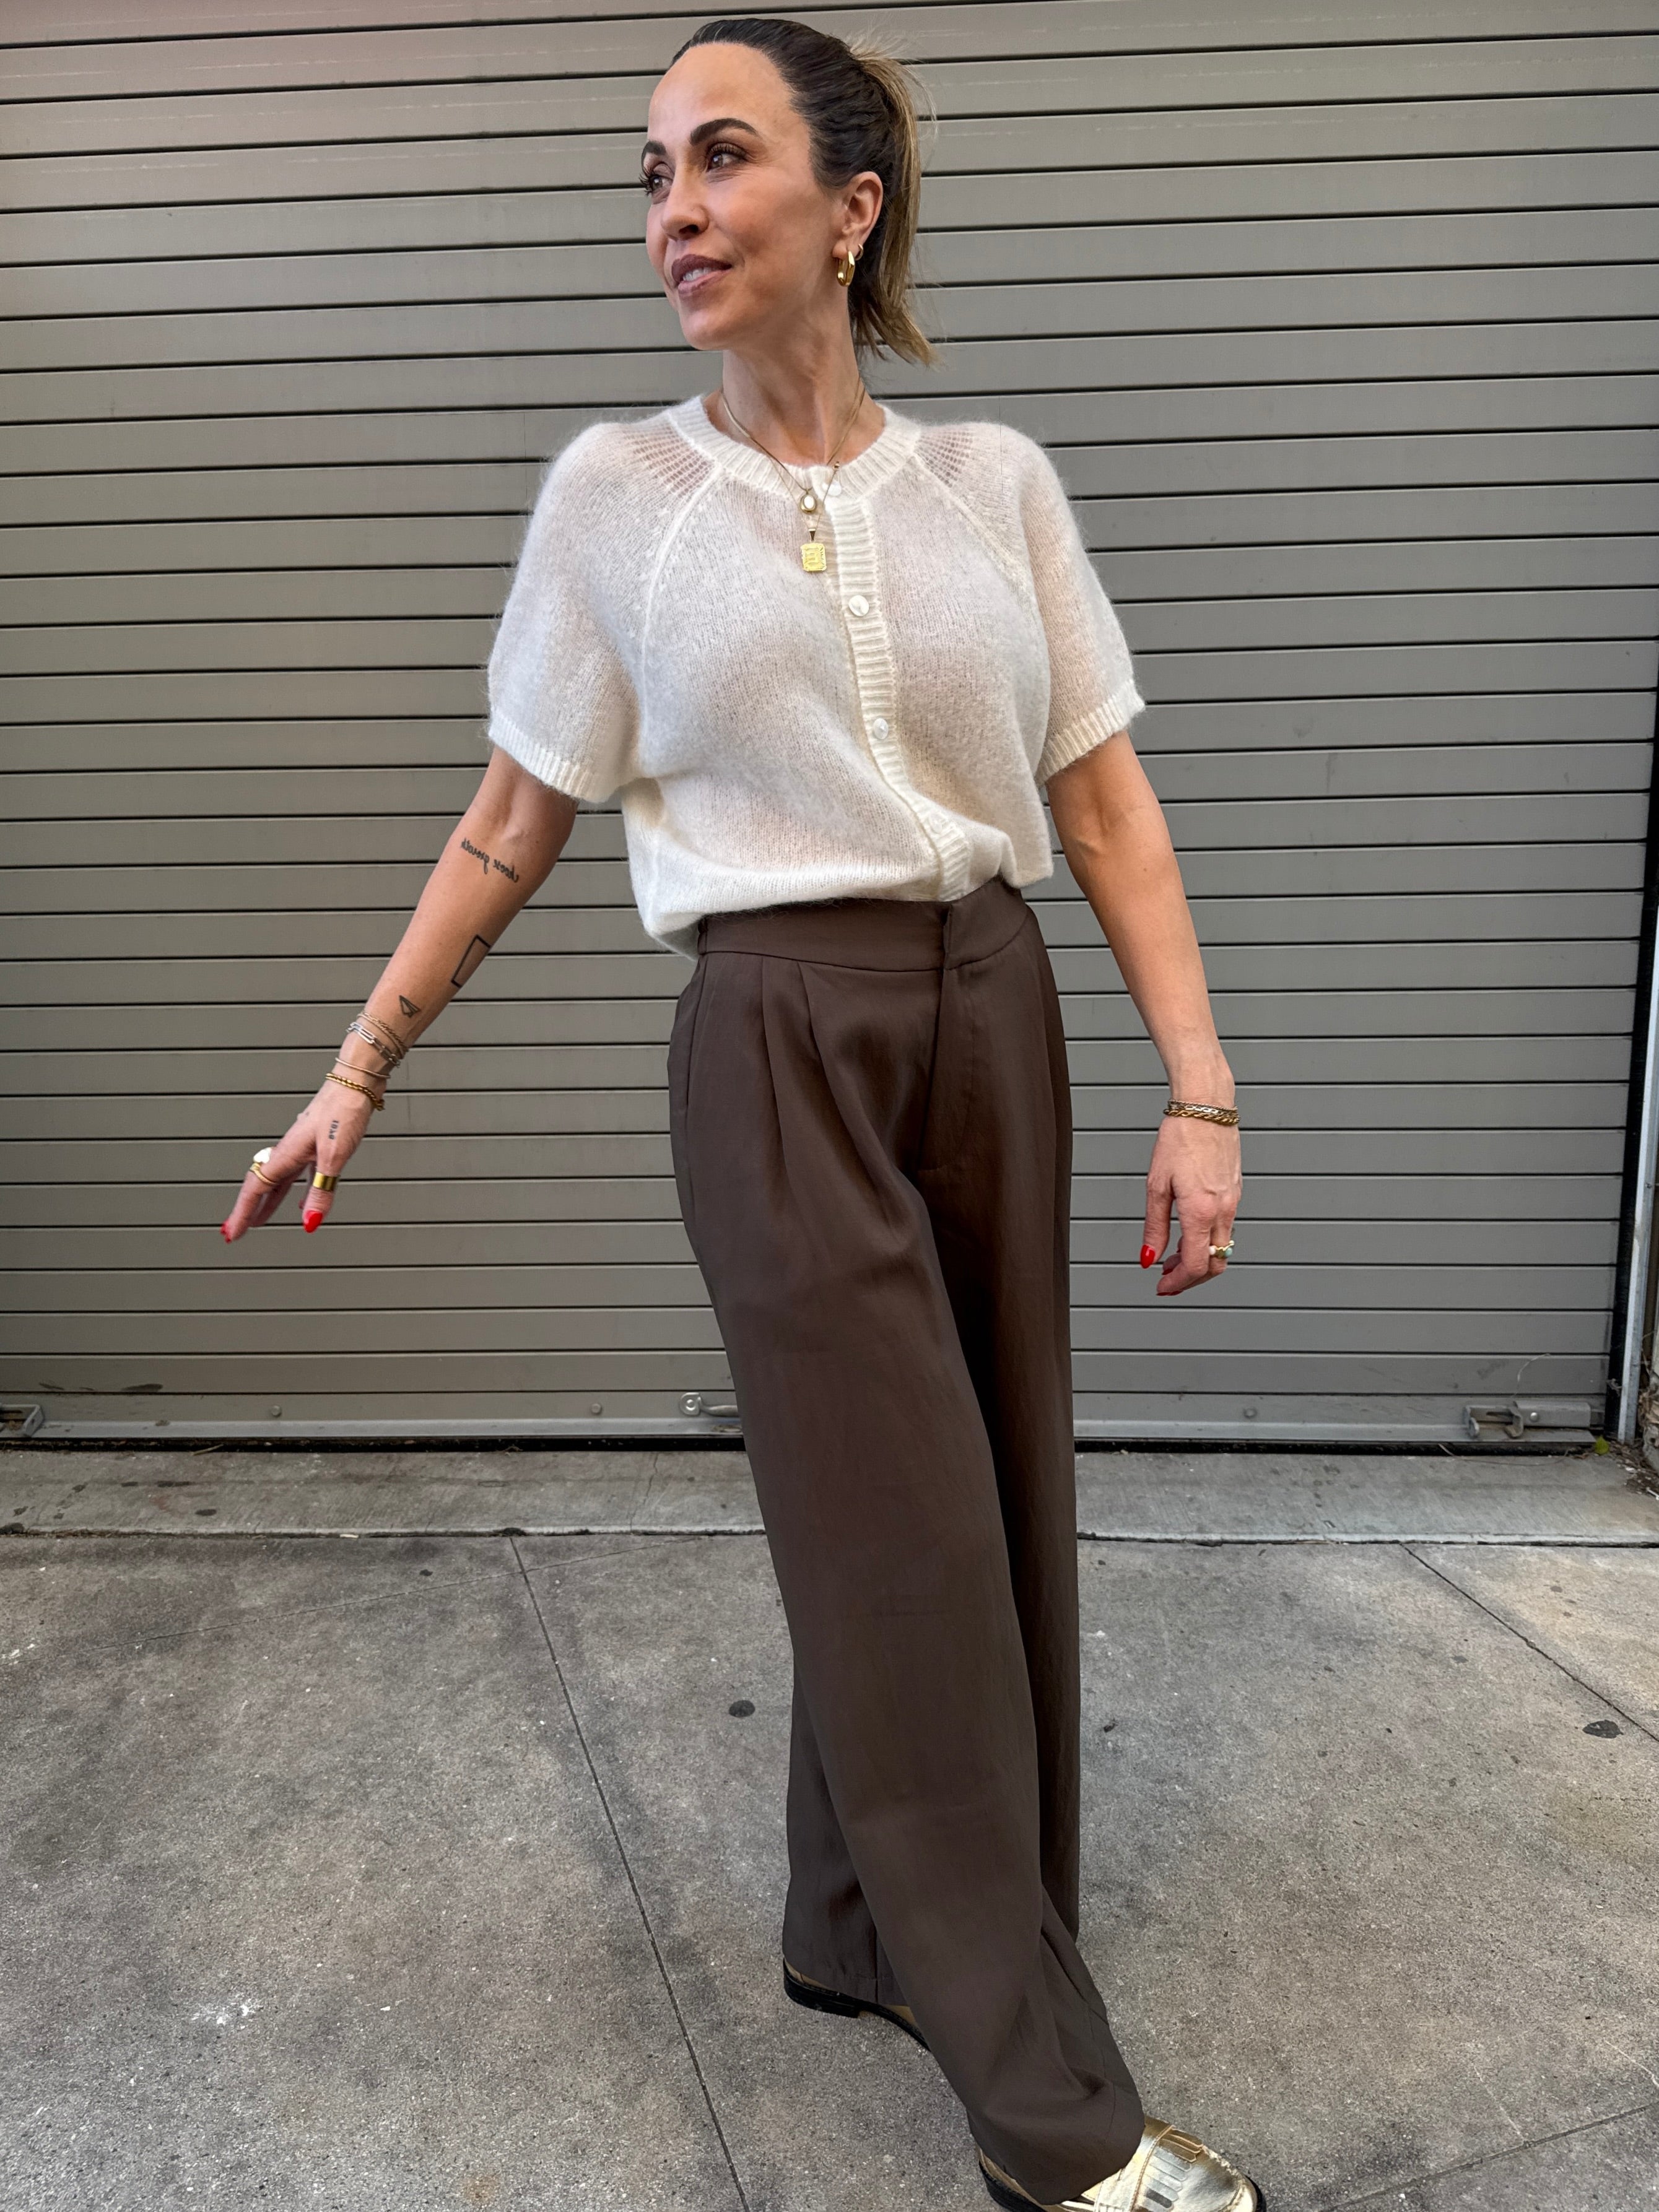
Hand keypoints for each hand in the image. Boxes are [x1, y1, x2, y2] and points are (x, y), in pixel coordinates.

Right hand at [220, 1081, 375, 1243]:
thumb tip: (310, 1222)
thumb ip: (321, 1190)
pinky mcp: (316, 1144)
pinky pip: (298, 1175)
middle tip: (235, 1230)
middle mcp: (289, 1150)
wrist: (356, 1082)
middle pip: (260, 1185)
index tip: (232, 1232)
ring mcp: (302, 1147)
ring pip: (278, 1181)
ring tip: (260, 1220)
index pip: (256, 1188)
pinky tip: (303, 1203)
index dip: (242, 1212)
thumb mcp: (334, 1155)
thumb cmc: (344, 1110)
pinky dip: (296, 1192)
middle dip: (246, 1210)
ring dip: (267, 1202)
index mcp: (286, 1153)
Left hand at [1140, 1113, 1240, 1296]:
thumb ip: (1154, 1227)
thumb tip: (1148, 1257)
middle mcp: (1223, 1210)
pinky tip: (1188, 1235)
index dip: (1178, 1283)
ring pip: (1222, 1249)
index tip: (1162, 1287)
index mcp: (1202, 1210)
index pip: (1197, 1265)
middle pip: (1215, 1264)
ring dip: (1198, 1260)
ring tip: (1172, 1257)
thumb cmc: (1180, 1138)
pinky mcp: (1235, 1193)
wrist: (1206, 1108)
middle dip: (1191, 1278)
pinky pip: (1225, 1229)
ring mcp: (1233, 1202)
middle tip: (1167, 1280)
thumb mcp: (1157, 1186)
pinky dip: (1207, 1241)